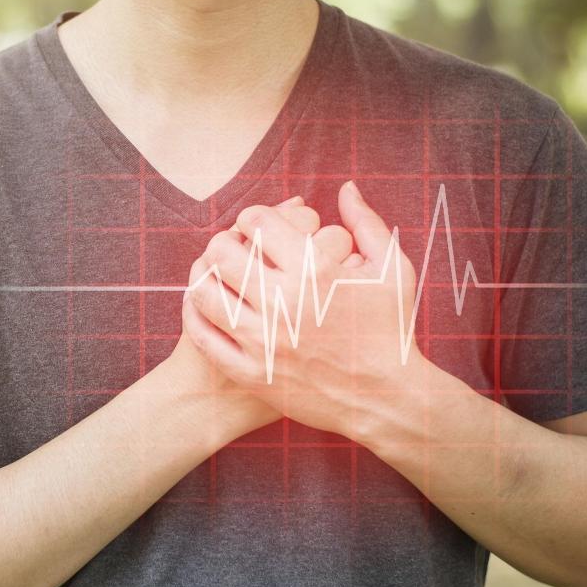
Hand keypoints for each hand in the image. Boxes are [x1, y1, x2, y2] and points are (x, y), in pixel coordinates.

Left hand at [184, 179, 427, 440]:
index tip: (254, 224)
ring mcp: (263, 341)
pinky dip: (194, 316)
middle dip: (221, 241)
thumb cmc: (391, 330)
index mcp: (315, 271)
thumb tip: (345, 187)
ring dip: (201, 276)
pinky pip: (204, 338)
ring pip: (204, 293)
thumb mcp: (391, 270)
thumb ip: (366, 223)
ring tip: (212, 273)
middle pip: (222, 253)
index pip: (258, 222)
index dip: (251, 216)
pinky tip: (201, 306)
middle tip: (227, 246)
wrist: (385, 399)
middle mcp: (284, 303)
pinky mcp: (251, 374)